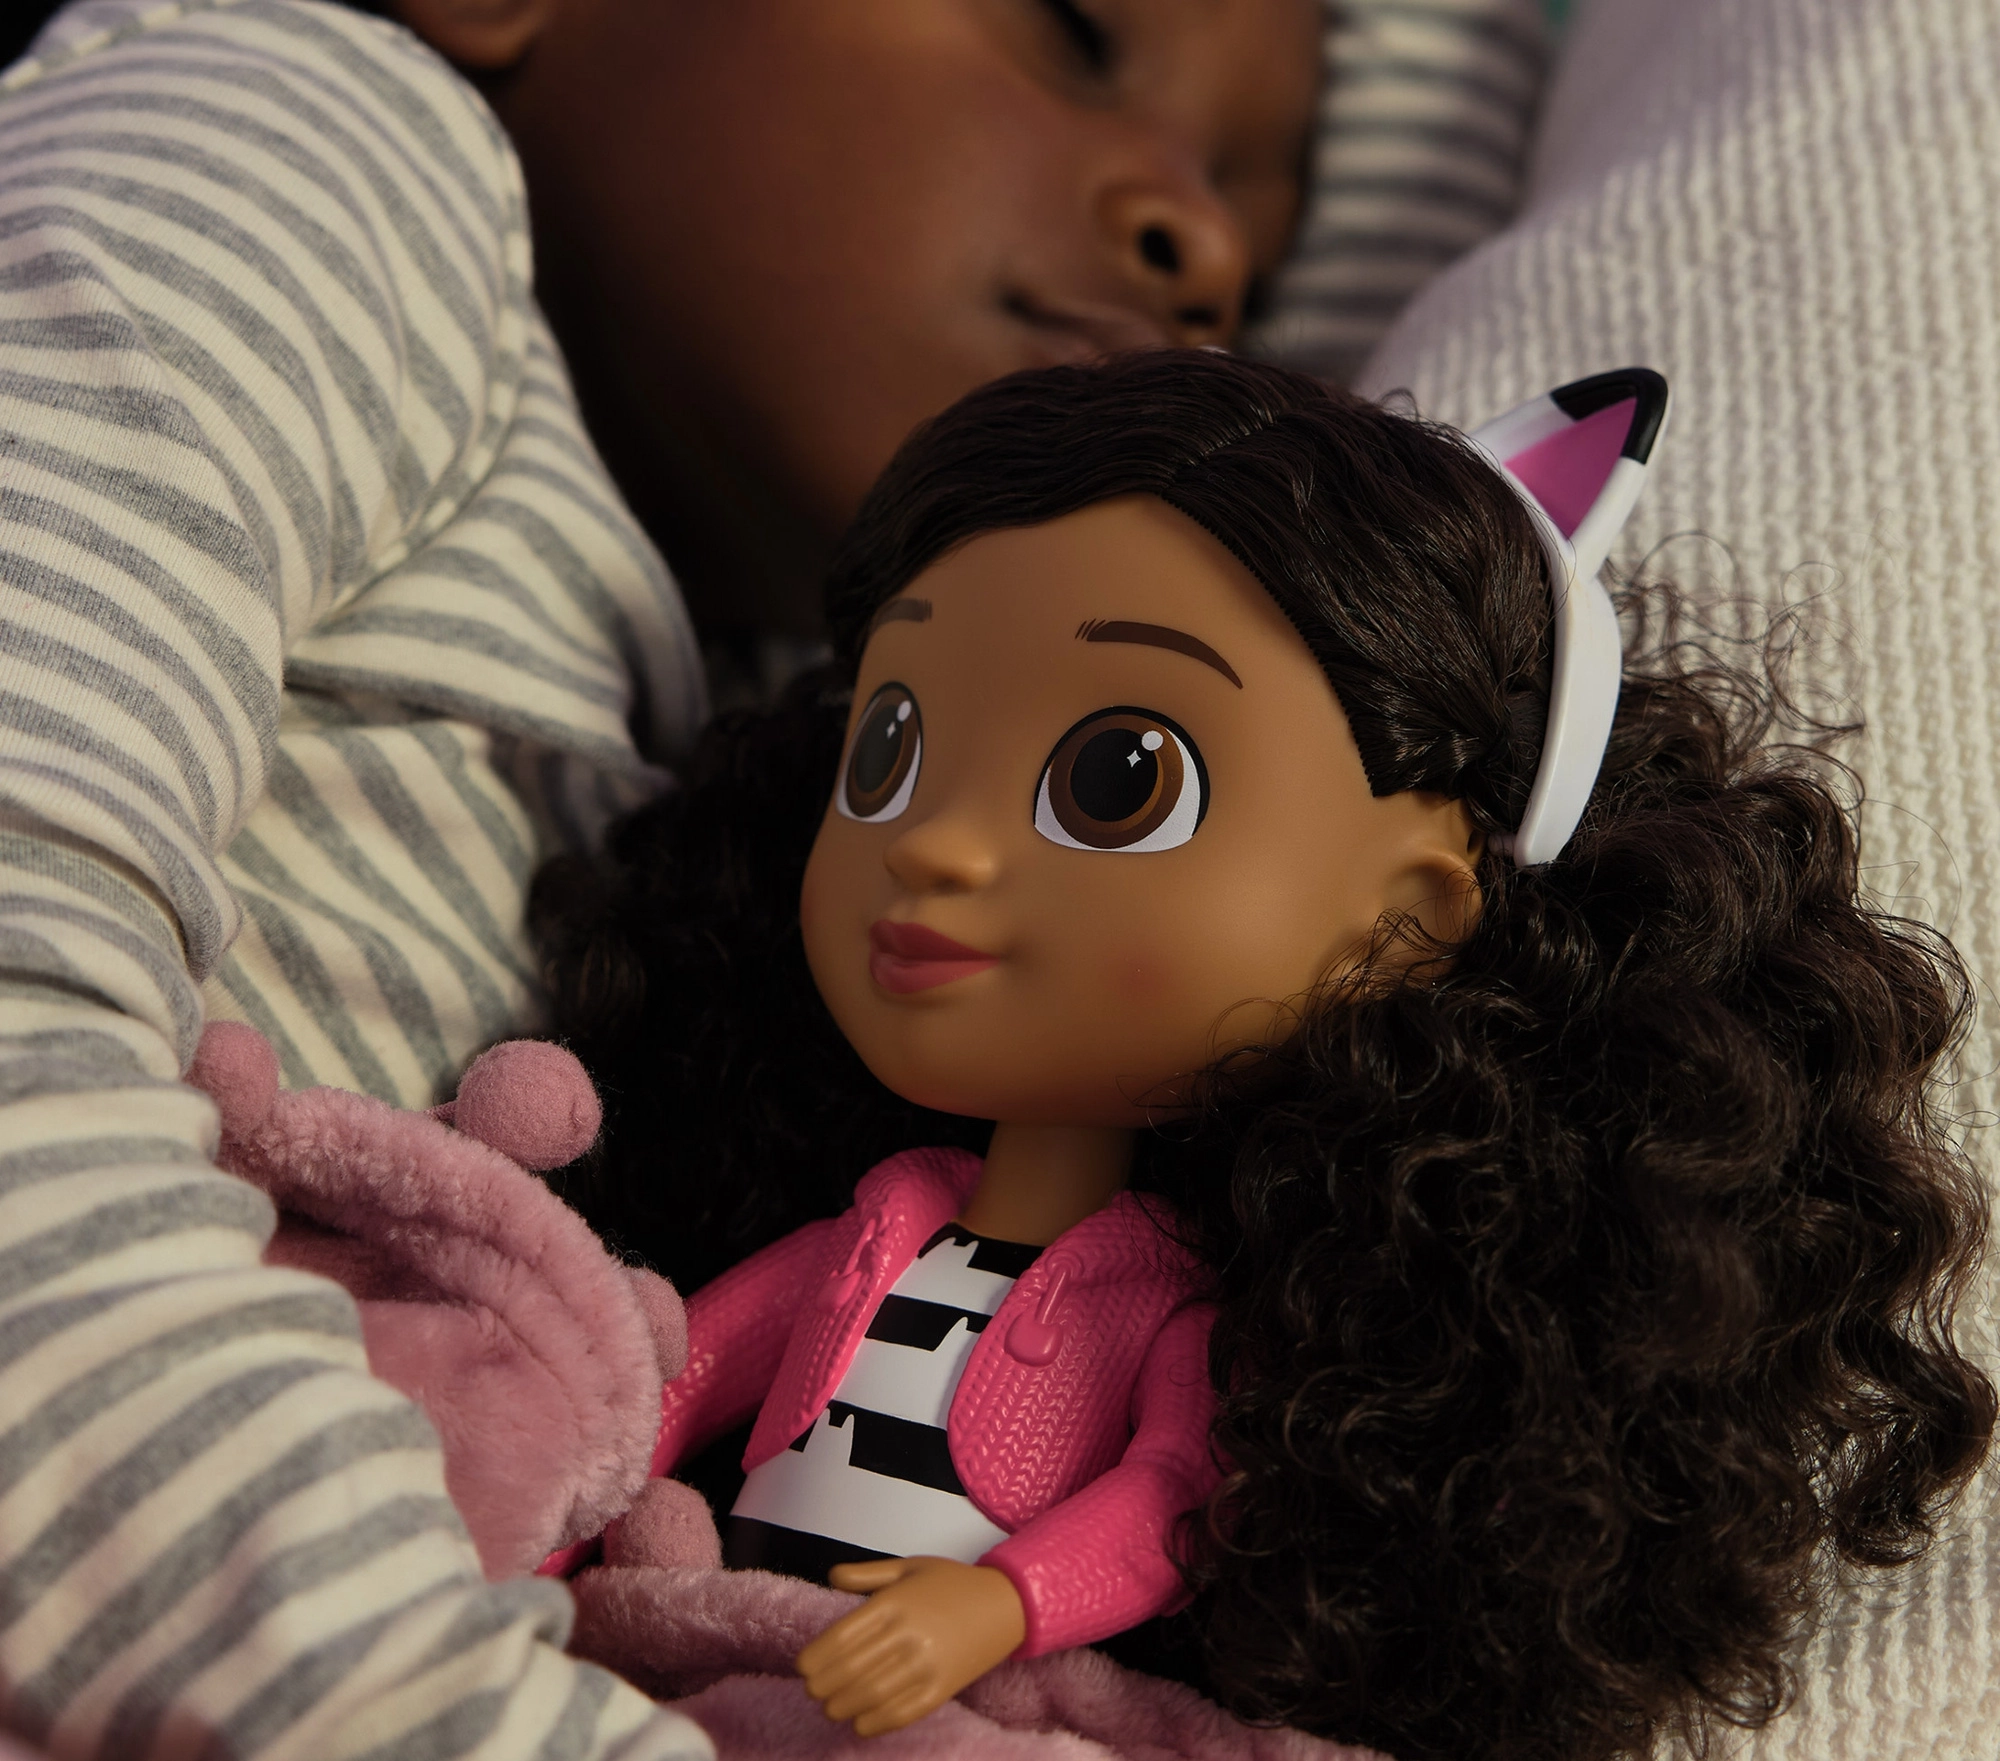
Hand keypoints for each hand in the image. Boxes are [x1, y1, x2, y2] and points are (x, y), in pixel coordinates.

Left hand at [795, 1555, 1026, 1735]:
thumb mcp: (909, 1567)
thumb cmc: (953, 1583)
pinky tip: (860, 1722)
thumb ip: (868, 1574)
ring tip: (831, 1707)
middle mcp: (909, 1634)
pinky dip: (875, 1723)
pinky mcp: (942, 1689)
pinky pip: (902, 1712)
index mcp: (896, 1603)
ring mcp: (927, 1665)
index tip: (803, 1667)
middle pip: (852, 1669)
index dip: (815, 1657)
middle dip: (823, 1685)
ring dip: (843, 1706)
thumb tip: (831, 1576)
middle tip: (812, 1690)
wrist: (1006, 1604)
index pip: (842, 1637)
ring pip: (872, 1695)